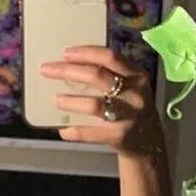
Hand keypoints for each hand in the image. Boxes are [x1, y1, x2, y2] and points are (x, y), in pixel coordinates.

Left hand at [39, 46, 163, 156]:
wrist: (148, 142)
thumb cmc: (131, 106)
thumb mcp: (130, 85)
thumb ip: (110, 73)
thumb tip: (70, 63)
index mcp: (137, 75)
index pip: (109, 57)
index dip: (85, 53)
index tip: (64, 53)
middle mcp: (135, 94)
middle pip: (97, 76)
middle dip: (68, 71)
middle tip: (47, 70)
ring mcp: (128, 116)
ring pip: (94, 105)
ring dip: (70, 102)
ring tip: (55, 100)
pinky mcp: (119, 136)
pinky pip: (90, 132)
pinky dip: (74, 130)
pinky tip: (63, 129)